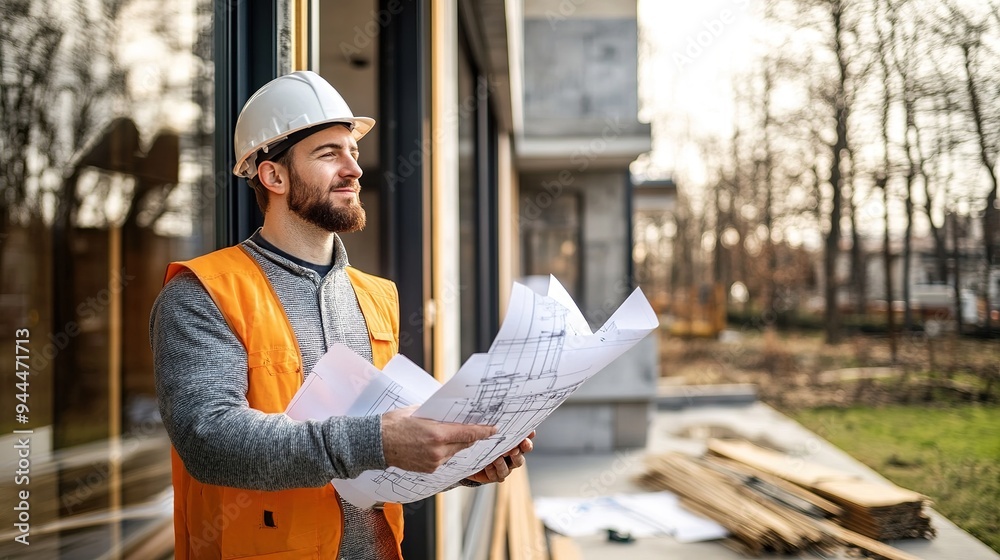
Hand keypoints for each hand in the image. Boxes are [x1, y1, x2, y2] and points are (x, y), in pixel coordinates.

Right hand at [381, 406, 496, 472]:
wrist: (375, 444)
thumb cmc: (394, 424)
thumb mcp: (417, 411)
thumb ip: (436, 413)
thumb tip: (450, 411)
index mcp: (437, 434)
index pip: (468, 433)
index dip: (483, 431)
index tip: (494, 429)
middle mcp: (438, 451)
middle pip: (465, 444)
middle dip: (472, 436)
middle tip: (479, 429)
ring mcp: (434, 462)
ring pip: (455, 452)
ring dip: (458, 444)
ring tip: (453, 434)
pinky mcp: (429, 469)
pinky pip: (445, 459)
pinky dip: (446, 451)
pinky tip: (439, 444)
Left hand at [465, 431, 534, 483]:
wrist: (469, 456)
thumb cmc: (484, 441)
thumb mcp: (490, 433)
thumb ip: (498, 429)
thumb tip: (500, 423)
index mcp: (513, 446)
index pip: (525, 444)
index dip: (527, 441)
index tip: (529, 436)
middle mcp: (510, 458)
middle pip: (520, 459)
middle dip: (517, 454)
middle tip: (514, 449)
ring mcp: (503, 468)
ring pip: (508, 469)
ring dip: (503, 464)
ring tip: (497, 458)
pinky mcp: (493, 476)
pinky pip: (496, 476)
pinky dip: (492, 471)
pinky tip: (487, 465)